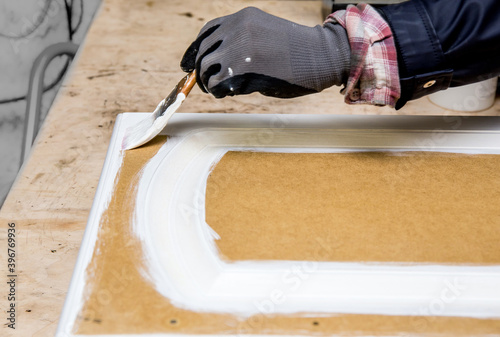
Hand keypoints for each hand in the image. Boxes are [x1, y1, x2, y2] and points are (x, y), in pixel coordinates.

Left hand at [180, 7, 349, 98]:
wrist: (321, 57)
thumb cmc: (298, 51)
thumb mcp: (265, 35)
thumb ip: (242, 42)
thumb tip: (218, 64)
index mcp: (242, 18)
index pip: (206, 33)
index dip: (194, 51)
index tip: (187, 65)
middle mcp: (237, 29)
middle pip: (203, 53)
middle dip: (200, 72)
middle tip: (205, 86)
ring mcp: (238, 48)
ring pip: (206, 70)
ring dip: (211, 84)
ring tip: (224, 90)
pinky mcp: (242, 69)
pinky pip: (217, 84)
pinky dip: (219, 92)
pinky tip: (231, 93)